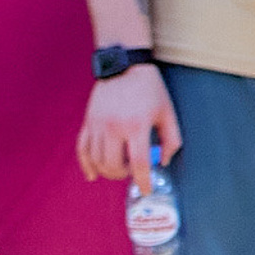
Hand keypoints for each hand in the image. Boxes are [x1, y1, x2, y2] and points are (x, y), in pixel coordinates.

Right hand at [77, 62, 179, 182]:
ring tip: (119, 167)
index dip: (143, 181)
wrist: (123, 65)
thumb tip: (163, 161)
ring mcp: (97, 123)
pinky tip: (92, 174)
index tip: (145, 190)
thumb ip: (171, 140)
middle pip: (113, 164)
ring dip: (108, 171)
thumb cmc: (149, 89)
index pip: (138, 163)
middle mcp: (113, 126)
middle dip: (124, 175)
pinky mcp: (88, 121)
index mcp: (136, 124)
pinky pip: (82, 148)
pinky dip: (86, 164)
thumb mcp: (168, 112)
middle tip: (132, 172)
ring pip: (97, 160)